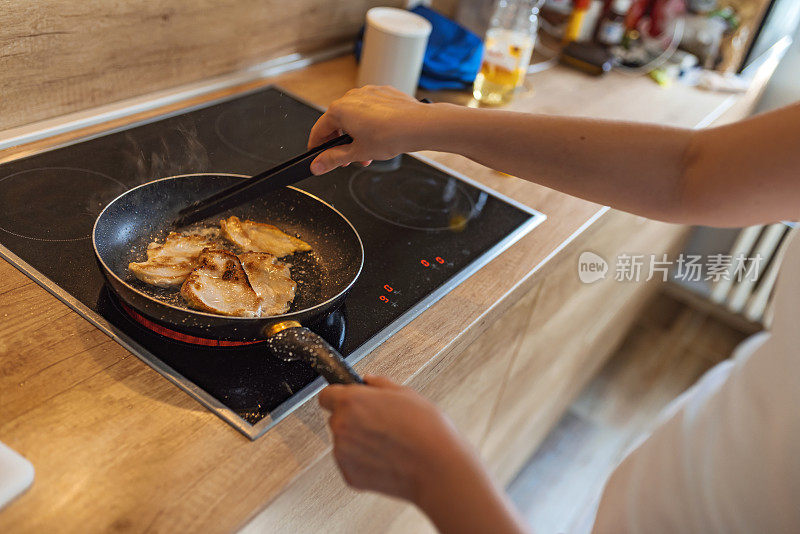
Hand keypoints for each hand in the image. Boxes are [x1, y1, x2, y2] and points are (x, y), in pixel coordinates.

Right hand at [307, 86, 434, 174]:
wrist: (418, 125)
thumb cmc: (390, 136)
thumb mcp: (357, 153)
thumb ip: (333, 159)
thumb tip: (317, 165)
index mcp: (339, 110)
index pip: (319, 130)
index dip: (317, 147)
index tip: (317, 157)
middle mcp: (351, 97)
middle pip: (337, 123)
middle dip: (341, 144)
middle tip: (347, 161)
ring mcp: (368, 93)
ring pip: (354, 117)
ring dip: (356, 136)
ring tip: (366, 153)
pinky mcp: (383, 93)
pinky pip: (370, 110)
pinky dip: (370, 124)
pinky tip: (380, 137)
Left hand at [318, 375, 474, 503]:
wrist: (437, 469)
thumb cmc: (426, 431)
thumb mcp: (406, 394)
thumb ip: (380, 384)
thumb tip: (368, 380)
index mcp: (352, 402)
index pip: (326, 395)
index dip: (339, 396)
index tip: (349, 400)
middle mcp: (341, 427)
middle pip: (337, 419)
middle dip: (353, 419)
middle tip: (381, 423)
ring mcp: (343, 454)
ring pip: (344, 442)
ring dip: (359, 441)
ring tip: (389, 443)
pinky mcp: (350, 476)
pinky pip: (351, 463)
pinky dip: (364, 461)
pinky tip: (387, 458)